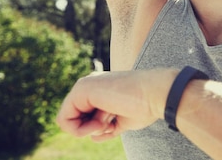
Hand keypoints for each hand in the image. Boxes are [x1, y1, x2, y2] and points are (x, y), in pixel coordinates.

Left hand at [55, 69, 175, 141]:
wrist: (156, 94)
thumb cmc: (145, 107)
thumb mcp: (122, 121)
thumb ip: (107, 127)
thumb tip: (94, 137)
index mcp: (99, 89)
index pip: (82, 117)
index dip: (95, 129)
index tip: (113, 125)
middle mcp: (89, 85)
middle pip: (73, 119)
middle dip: (89, 129)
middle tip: (110, 123)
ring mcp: (84, 85)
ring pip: (66, 121)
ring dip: (87, 129)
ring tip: (108, 119)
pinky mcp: (82, 89)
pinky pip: (65, 120)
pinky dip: (80, 130)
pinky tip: (101, 122)